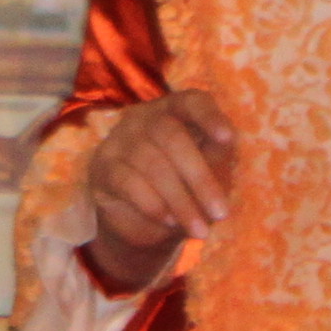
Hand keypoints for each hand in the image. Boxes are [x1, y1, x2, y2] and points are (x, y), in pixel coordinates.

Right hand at [83, 90, 239, 275]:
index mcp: (173, 110)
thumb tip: (227, 138)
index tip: (227, 139)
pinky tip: (170, 221)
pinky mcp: (102, 168)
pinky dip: (154, 205)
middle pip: (171, 136)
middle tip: (220, 214)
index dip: (209, 116)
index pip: (190, 101)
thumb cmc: (185, 187)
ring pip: (152, 164)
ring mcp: (118, 140)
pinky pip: (129, 183)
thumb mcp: (209, 171)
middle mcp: (142, 118)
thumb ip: (217, 153)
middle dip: (200, 178)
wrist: (143, 222)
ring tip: (198, 229)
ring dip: (180, 201)